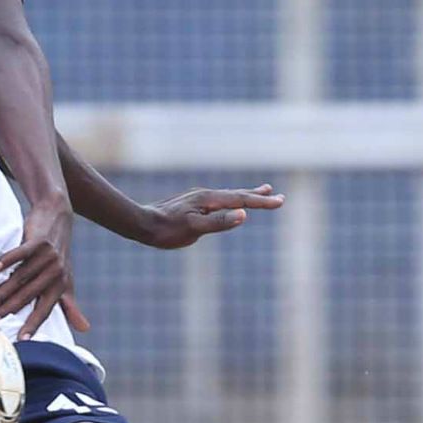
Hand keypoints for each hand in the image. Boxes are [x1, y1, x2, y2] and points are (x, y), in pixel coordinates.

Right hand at [0, 200, 91, 339]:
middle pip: (29, 294)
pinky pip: (21, 253)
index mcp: (61, 285)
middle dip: (10, 308)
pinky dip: (7, 260)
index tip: (22, 339)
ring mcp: (48, 256)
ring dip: (4, 289)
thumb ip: (70, 305)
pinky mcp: (39, 240)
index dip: (34, 324)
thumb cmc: (58, 254)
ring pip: (22, 277)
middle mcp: (56, 272)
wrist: (58, 216)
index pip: (45, 309)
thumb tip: (84, 329)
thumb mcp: (66, 279)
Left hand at [139, 183, 284, 249]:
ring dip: (246, 195)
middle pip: (237, 195)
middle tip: (277, 195)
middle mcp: (205, 195)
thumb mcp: (194, 229)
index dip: (262, 202)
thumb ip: (219, 222)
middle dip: (258, 196)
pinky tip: (228, 204)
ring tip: (261, 191)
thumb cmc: (167, 230)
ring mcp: (198, 199)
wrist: (141, 224)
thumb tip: (244, 215)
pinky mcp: (192, 204)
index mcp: (209, 200)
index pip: (241, 201)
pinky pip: (218, 201)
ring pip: (227, 196)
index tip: (280, 202)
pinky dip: (230, 200)